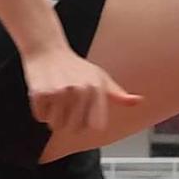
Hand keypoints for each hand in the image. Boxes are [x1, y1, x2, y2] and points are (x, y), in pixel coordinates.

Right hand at [26, 44, 144, 154]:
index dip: (87, 123)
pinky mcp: (41, 93)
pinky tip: (45, 94)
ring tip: (55, 98)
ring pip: (56, 125)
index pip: (96, 126)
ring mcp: (60, 91)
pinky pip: (41, 117)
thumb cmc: (75, 67)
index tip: (82, 113)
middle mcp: (80, 90)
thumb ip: (118, 94)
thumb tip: (138, 101)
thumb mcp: (100, 77)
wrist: (46, 50)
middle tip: (66, 103)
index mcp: (96, 88)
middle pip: (74, 129)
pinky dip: (40, 110)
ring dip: (53, 116)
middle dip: (68, 121)